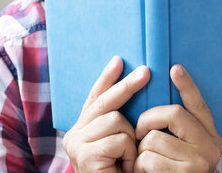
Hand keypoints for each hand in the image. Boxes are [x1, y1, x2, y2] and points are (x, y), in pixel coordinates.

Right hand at [63, 56, 149, 172]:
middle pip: (105, 102)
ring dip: (131, 138)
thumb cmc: (121, 172)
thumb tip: (134, 83)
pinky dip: (129, 152)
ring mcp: (77, 145)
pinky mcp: (85, 157)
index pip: (95, 97)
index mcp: (82, 128)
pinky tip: (125, 166)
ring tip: (129, 158)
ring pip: (115, 120)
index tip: (119, 59)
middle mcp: (74, 134)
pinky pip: (118, 139)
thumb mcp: (121, 141)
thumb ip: (119, 119)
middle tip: (147, 71)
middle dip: (127, 85)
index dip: (108, 78)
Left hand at [134, 64, 221, 171]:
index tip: (174, 68)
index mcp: (211, 135)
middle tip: (138, 133)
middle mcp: (211, 146)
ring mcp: (200, 162)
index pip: (199, 105)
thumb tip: (165, 95)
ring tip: (143, 163)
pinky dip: (138, 166)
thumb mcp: (182, 149)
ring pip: (155, 138)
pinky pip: (149, 159)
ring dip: (140, 150)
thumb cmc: (171, 172)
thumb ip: (179, 129)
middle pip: (174, 113)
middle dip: (148, 119)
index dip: (187, 86)